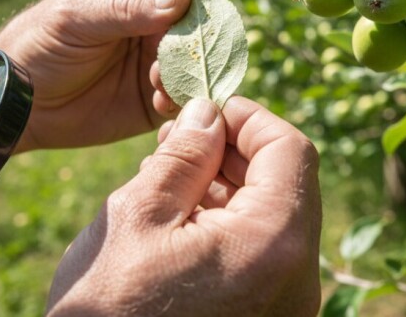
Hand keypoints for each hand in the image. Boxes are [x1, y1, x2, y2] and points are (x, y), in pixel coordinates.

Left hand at [0, 0, 217, 150]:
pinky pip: (189, 93)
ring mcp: (160, 54)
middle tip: (185, 50)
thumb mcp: (76, 18)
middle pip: (203, 9)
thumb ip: (128, 7)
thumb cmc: (38, 45)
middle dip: (203, 29)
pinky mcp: (160, 94)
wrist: (17, 104)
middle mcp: (154, 13)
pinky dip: (184, 97)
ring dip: (193, 67)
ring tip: (158, 82)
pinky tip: (158, 103)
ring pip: (202, 53)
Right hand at [46, 97, 321, 315]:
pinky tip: (180, 215)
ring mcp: (285, 304)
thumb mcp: (138, 216)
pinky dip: (229, 223)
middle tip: (181, 137)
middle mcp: (296, 278)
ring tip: (171, 173)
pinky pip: (261, 252)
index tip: (205, 108)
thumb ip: (182, 156)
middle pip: (287, 183)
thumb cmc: (109, 308)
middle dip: (235, 150)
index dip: (248, 118)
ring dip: (229, 184)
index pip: (290, 150)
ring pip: (273, 217)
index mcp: (272, 244)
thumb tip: (209, 113)